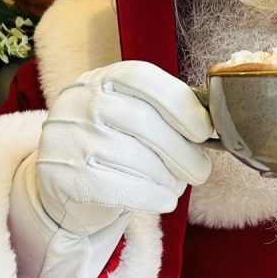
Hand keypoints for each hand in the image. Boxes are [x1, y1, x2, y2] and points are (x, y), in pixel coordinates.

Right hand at [28, 60, 213, 234]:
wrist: (66, 193)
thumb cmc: (115, 151)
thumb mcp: (133, 120)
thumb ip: (165, 114)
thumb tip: (212, 126)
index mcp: (100, 80)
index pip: (141, 77)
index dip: (179, 104)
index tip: (204, 131)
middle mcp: (78, 102)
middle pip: (141, 120)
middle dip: (180, 150)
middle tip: (201, 171)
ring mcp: (66, 138)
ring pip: (133, 157)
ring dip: (167, 177)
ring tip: (177, 186)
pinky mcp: (65, 177)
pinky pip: (120, 187)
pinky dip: (151, 196)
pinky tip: (164, 200)